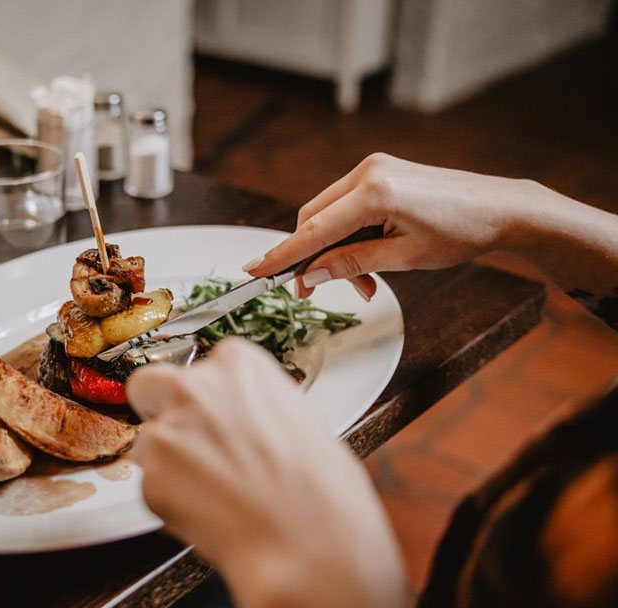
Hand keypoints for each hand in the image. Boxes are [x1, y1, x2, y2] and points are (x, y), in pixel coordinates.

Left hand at [128, 339, 406, 607]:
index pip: (200, 366)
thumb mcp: (301, 420)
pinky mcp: (151, 478)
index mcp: (237, 363)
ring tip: (215, 495)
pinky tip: (211, 516)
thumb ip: (256, 407)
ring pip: (147, 443)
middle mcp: (194, 387)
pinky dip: (172, 503)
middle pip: (148, 384)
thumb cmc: (323, 489)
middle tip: (185, 444)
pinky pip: (152, 487)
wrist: (309, 545)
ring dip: (168, 465)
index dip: (204, 396)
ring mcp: (168, 431)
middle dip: (158, 409)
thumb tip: (242, 418)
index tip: (215, 417)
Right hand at [243, 153, 539, 297]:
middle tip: (315, 291)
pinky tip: (367, 257)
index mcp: (374, 192)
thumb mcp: (403, 258)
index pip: (312, 229)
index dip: (281, 254)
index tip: (254, 271)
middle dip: (312, 257)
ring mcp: (373, 169)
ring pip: (328, 214)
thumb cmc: (461, 232)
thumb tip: (310, 275)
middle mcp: (367, 173)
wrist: (500, 207)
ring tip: (362, 282)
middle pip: (314, 219)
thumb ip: (351, 263)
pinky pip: (346, 207)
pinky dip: (347, 234)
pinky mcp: (381, 173)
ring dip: (333, 249)